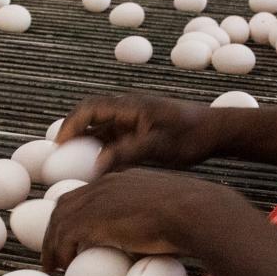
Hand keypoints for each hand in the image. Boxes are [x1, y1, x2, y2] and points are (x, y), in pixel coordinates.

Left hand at [40, 170, 252, 272]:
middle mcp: (107, 184)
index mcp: (124, 180)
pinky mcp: (95, 217)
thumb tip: (150, 243)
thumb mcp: (167, 213)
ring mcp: (99, 199)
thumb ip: (151, 222)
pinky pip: (66, 234)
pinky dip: (59, 251)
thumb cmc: (192, 216)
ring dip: (52, 244)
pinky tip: (62, 265)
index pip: (87, 194)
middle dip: (56, 228)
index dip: (75, 215)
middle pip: (66, 204)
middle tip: (54, 251)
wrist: (195, 212)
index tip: (73, 235)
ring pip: (60, 219)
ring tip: (53, 265)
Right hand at [55, 94, 217, 173]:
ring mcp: (134, 119)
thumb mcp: (158, 146)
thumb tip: (96, 166)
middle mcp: (128, 109)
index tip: (58, 147)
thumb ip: (126, 153)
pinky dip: (102, 150)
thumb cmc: (191, 136)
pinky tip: (98, 169)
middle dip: (72, 134)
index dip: (70, 126)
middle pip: (90, 116)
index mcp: (130, 106)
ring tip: (73, 166)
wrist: (217, 131)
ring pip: (101, 128)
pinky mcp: (141, 130)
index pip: (89, 109)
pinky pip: (113, 137)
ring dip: (86, 143)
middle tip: (59, 158)